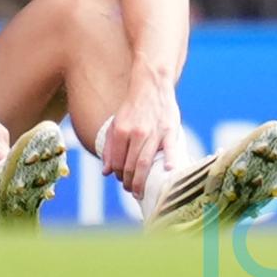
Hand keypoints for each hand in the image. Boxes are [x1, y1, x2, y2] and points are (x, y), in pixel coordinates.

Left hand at [101, 76, 182, 200]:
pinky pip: (170, 148)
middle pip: (131, 166)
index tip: (122, 182)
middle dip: (130, 183)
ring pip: (146, 162)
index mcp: (120, 130)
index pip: (117, 161)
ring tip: (141, 192)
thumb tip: (106, 172)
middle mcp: (135, 132)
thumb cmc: (133, 107)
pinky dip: (169, 160)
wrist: (151, 84)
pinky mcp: (170, 129)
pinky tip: (168, 171)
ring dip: (142, 181)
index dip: (119, 175)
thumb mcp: (116, 124)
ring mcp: (154, 132)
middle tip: (132, 192)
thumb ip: (110, 147)